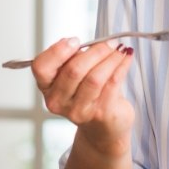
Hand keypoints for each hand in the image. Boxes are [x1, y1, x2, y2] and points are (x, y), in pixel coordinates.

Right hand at [31, 38, 134, 152]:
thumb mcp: (76, 75)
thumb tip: (94, 43)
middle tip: (110, 42)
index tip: (76, 40)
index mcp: (47, 86)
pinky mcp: (99, 114)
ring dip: (111, 58)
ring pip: (94, 77)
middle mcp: (58, 101)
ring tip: (121, 49)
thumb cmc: (89, 95)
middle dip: (95, 51)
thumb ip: (76, 59)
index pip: (41, 67)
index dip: (58, 51)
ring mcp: (78, 110)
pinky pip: (112, 84)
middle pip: (73, 70)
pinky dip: (121, 66)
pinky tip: (127, 58)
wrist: (103, 127)